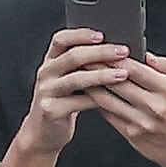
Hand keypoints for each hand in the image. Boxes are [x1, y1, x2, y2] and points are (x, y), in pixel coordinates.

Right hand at [16, 25, 132, 154]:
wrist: (42, 132)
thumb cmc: (62, 102)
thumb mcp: (67, 79)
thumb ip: (82, 66)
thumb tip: (115, 51)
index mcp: (50, 62)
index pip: (61, 39)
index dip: (81, 34)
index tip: (102, 34)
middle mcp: (45, 73)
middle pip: (72, 56)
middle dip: (101, 52)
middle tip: (123, 52)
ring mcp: (46, 92)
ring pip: (76, 79)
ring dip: (102, 75)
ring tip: (123, 74)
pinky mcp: (51, 110)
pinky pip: (79, 102)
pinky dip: (98, 99)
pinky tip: (114, 98)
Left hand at [87, 48, 165, 166]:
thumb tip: (146, 54)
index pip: (136, 70)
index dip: (116, 59)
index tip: (103, 49)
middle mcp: (154, 106)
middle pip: (118, 83)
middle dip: (98, 69)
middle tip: (83, 57)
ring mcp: (141, 122)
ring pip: (108, 100)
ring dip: (92, 86)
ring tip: (80, 74)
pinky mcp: (131, 134)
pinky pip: (108, 115)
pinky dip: (97, 103)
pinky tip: (89, 94)